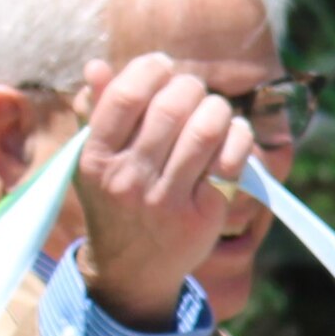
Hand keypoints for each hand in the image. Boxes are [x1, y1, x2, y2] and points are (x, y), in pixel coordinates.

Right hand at [71, 51, 255, 321]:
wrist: (132, 270)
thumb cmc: (115, 200)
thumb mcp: (95, 159)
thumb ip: (96, 111)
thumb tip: (97, 65)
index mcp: (96, 159)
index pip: (124, 96)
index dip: (149, 69)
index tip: (161, 65)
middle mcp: (129, 180)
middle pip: (171, 107)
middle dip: (189, 87)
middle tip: (193, 90)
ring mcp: (166, 201)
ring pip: (205, 129)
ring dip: (217, 108)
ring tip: (214, 110)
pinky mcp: (202, 216)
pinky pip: (231, 160)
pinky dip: (239, 135)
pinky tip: (233, 133)